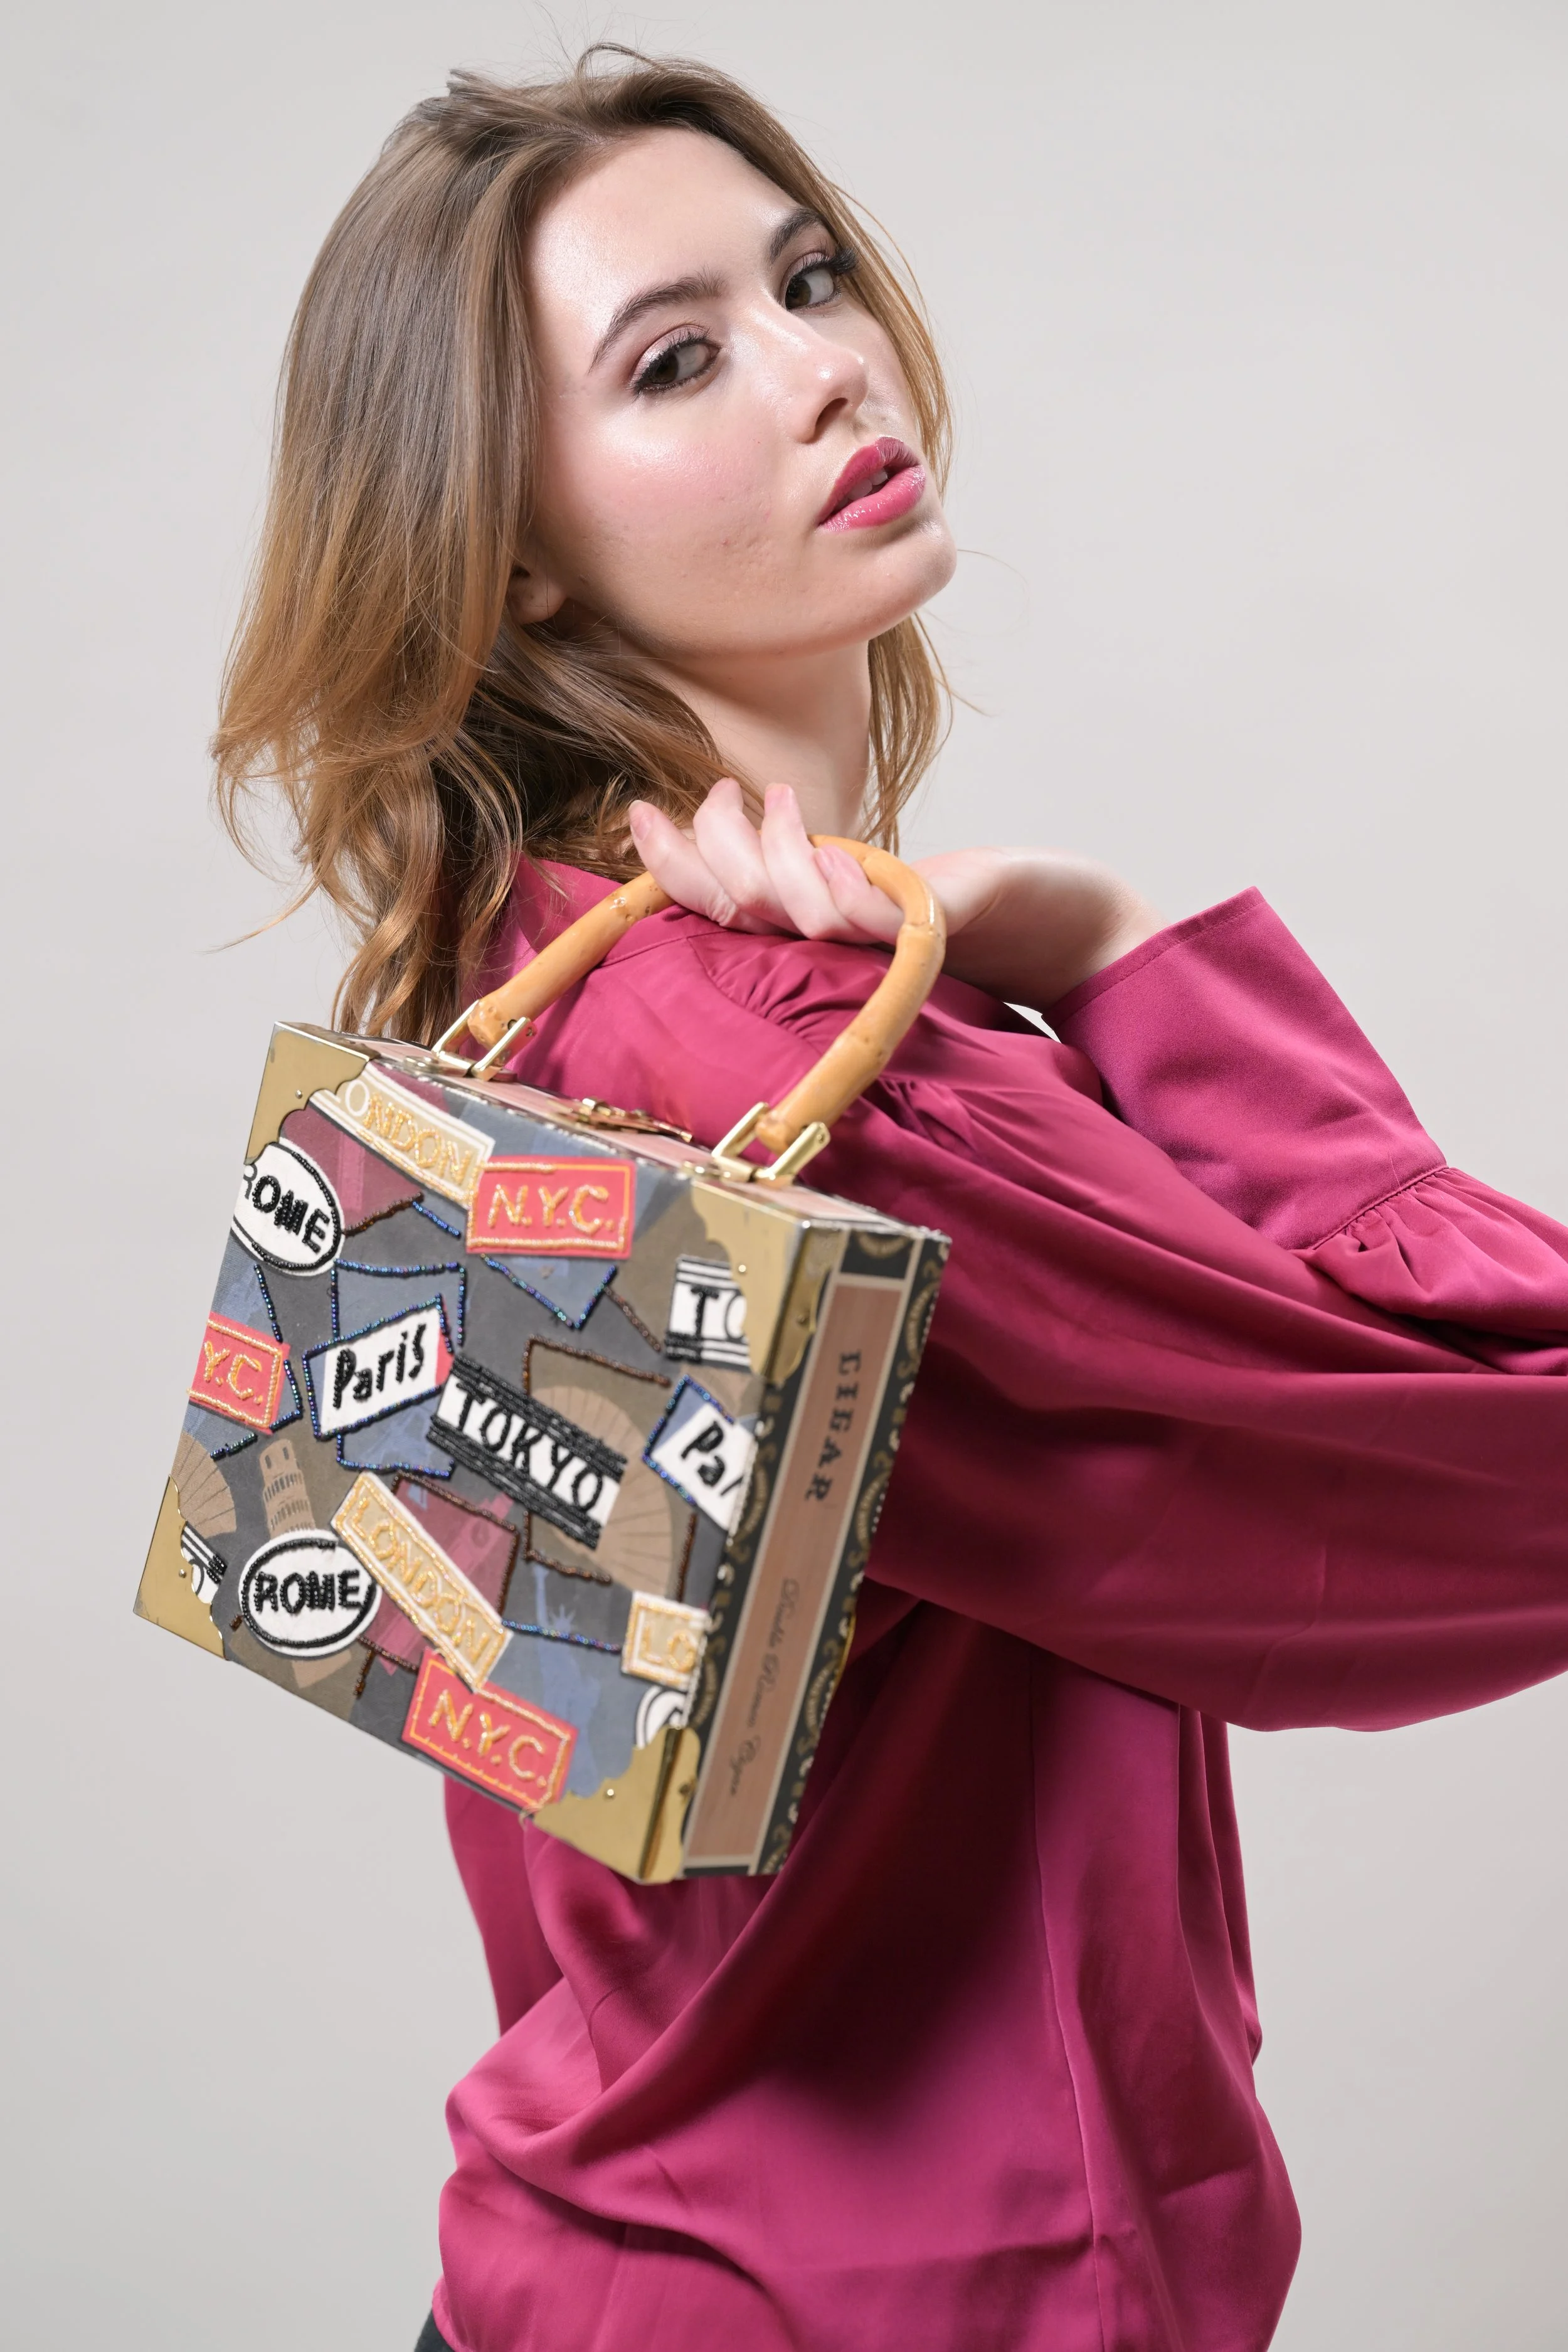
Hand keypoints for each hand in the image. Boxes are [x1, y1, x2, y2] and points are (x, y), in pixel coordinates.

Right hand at [626, 780, 1163, 1009]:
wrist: (1074, 929)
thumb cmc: (979, 902)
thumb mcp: (881, 873)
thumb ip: (813, 863)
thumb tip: (731, 819)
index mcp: (812, 936)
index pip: (717, 904)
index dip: (671, 862)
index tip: (641, 811)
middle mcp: (836, 952)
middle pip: (738, 906)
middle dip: (712, 848)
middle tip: (729, 794)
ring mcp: (882, 949)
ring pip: (789, 911)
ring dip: (771, 854)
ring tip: (780, 801)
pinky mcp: (936, 935)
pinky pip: (867, 923)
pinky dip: (836, 893)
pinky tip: (826, 858)